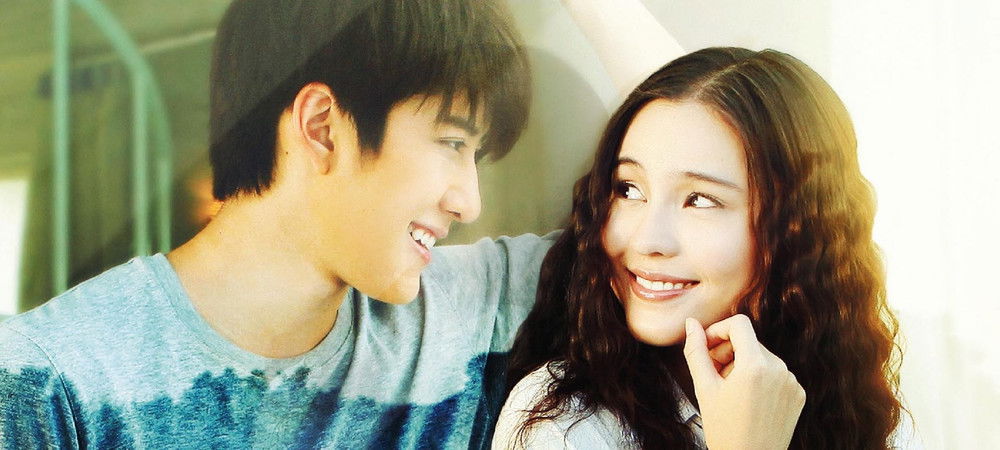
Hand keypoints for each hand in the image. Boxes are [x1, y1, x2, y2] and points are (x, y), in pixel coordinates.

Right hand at [683, 315, 805, 449]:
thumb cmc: (725, 430)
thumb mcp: (704, 388)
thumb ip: (696, 351)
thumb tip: (691, 324)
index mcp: (756, 366)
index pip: (739, 324)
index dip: (718, 330)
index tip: (707, 346)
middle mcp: (780, 369)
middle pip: (749, 341)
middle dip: (727, 351)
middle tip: (712, 374)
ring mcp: (792, 382)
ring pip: (762, 357)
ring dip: (742, 366)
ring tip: (729, 391)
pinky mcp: (798, 394)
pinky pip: (776, 374)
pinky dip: (760, 379)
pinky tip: (748, 400)